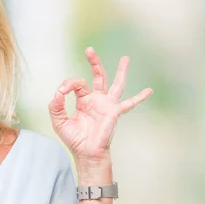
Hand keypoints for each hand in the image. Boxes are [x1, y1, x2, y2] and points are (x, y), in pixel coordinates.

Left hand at [48, 47, 152, 161]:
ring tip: (125, 58)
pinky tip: (149, 90)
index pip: (77, 84)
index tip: (61, 92)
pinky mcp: (114, 112)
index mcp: (84, 101)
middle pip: (98, 76)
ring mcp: (107, 105)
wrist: (86, 154)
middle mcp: (97, 100)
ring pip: (116, 84)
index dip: (68, 84)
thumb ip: (56, 106)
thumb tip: (58, 92)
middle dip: (94, 62)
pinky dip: (139, 97)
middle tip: (89, 49)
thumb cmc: (75, 140)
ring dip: (121, 71)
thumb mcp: (59, 122)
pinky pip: (129, 104)